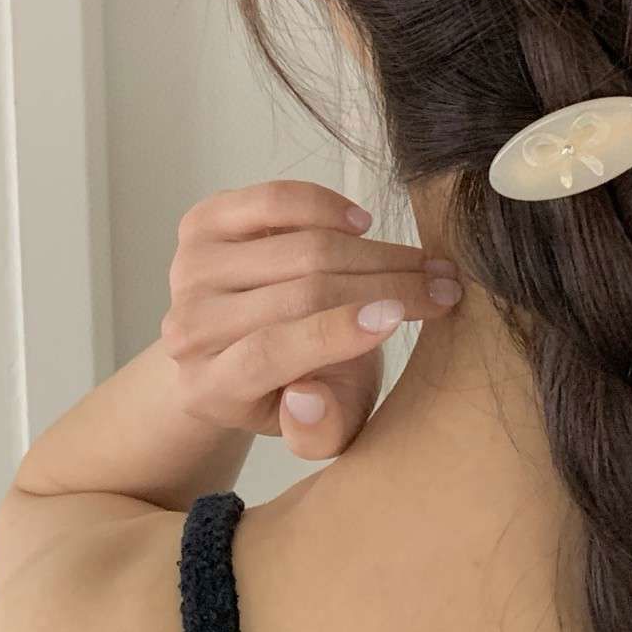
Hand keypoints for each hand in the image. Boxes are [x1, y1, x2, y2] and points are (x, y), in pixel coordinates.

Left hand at [160, 179, 462, 460]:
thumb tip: (306, 396)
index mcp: (211, 387)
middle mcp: (188, 327)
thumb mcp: (319, 428)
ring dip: (373, 249)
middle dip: (385, 283)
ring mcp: (189, 270)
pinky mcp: (200, 222)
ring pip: (300, 246)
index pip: (269, 352)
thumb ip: (319, 430)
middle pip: (299, 292)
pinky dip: (325, 205)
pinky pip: (273, 200)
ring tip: (418, 261)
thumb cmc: (295, 387)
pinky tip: (360, 224)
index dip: (338, 331)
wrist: (241, 344)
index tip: (402, 314)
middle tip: (443, 284)